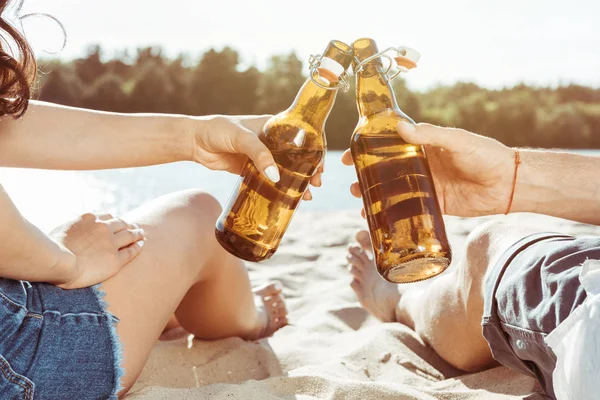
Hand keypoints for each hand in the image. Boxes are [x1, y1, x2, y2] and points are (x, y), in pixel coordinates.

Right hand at [49, 213, 145, 288]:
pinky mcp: (115, 259)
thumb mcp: (58, 230)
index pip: (106, 216)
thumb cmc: (50, 249)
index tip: (117, 222)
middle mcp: (103, 228)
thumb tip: (67, 232)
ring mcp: (111, 243)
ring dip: (137, 233)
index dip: (114, 220)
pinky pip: (131, 251)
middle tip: (134, 226)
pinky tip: (142, 244)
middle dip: (128, 225)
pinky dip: (138, 246)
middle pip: (121, 224)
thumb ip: (69, 229)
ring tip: (141, 233)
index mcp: (89, 218)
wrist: (57, 262)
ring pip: (129, 235)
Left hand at [191, 115, 321, 200]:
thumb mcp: (241, 138)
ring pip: (285, 169)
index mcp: (273, 125)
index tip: (320, 165)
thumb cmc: (218, 130)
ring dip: (297, 181)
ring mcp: (261, 155)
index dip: (314, 150)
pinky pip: (270, 179)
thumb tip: (276, 177)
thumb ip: (259, 154)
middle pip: (296, 155)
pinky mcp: (251, 169)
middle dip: (309, 169)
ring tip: (306, 195)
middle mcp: (270, 140)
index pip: (301, 136)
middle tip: (316, 183)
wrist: (194, 141)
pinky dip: (279, 188)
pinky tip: (287, 198)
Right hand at [342, 122, 515, 216]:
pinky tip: (377, 218)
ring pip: (393, 190)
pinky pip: (408, 209)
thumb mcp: (457, 140)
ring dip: (375, 194)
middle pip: (386, 169)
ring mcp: (426, 185)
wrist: (509, 183)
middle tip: (351, 182)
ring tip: (359, 200)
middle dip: (366, 175)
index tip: (351, 154)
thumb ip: (431, 135)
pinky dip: (392, 213)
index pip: (390, 144)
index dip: (368, 148)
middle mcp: (421, 165)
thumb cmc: (486, 154)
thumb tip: (401, 128)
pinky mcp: (434, 204)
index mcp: (424, 145)